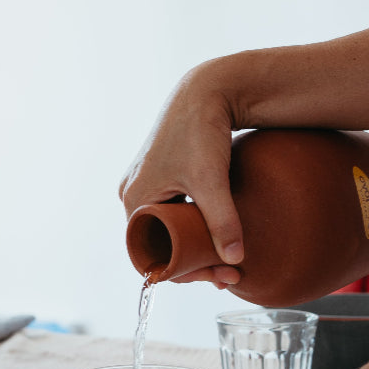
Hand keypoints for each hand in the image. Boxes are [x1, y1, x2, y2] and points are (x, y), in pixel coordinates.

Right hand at [119, 63, 243, 283]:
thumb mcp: (212, 180)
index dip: (184, 273)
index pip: (152, 255)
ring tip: (228, 262)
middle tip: (229, 275)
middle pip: (161, 246)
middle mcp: (134, 194)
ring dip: (196, 248)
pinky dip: (194, 229)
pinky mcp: (163, 176)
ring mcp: (147, 184)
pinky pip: (173, 214)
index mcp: (135, 200)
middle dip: (194, 263)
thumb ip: (223, 221)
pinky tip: (217, 238)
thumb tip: (235, 259)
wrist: (207, 90)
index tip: (216, 278)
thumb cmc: (201, 131)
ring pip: (169, 231)